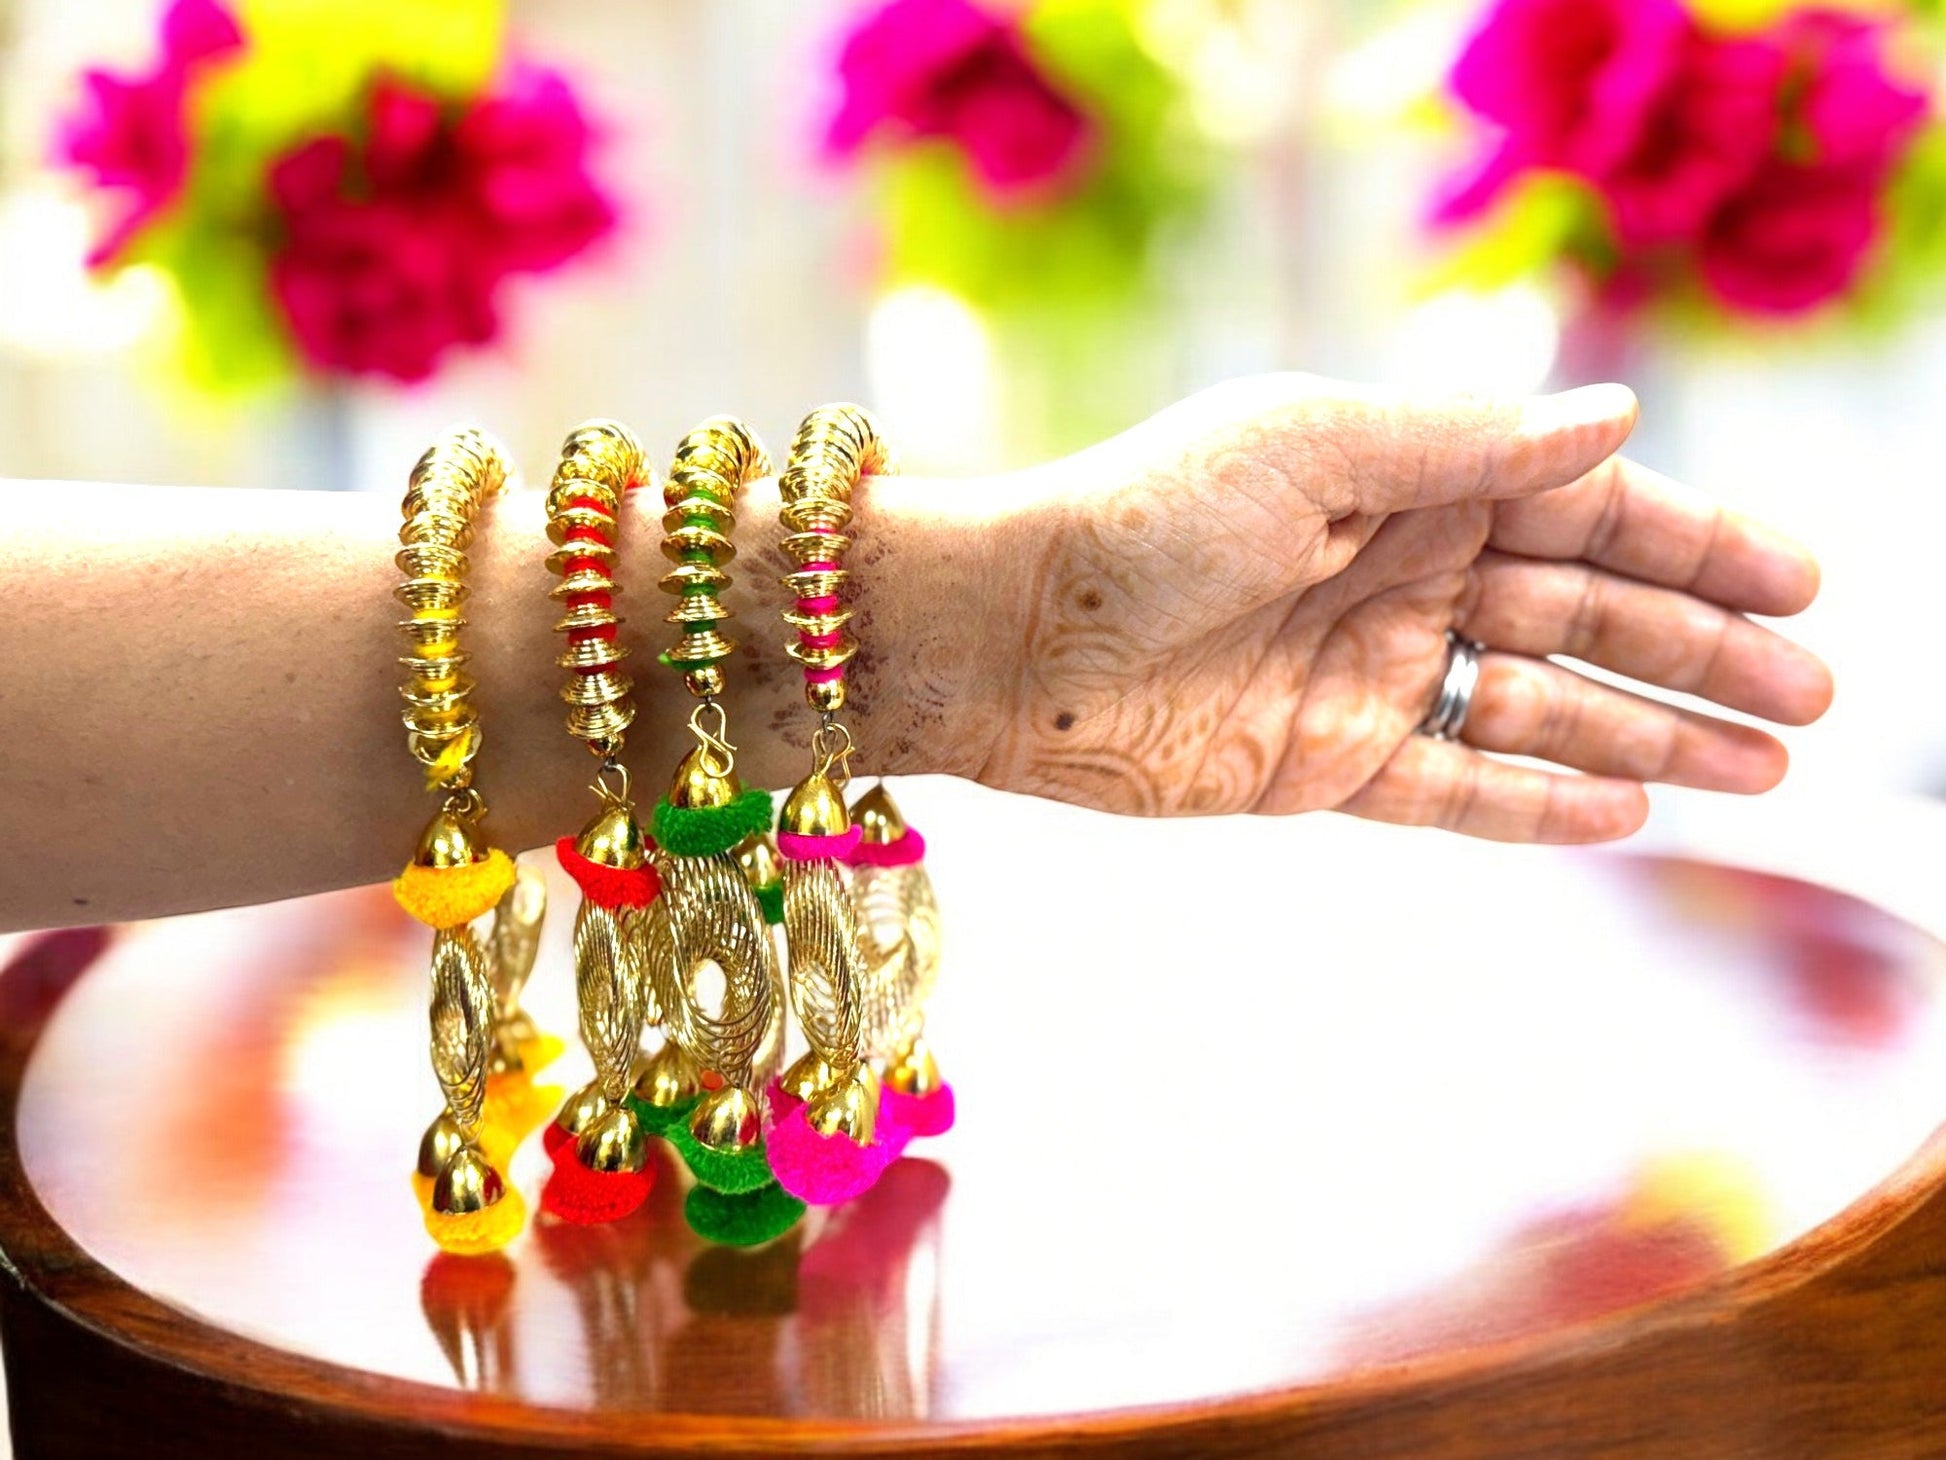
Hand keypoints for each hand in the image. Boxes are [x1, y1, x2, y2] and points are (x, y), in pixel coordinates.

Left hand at [967, 375, 1831, 841]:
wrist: (1014, 637)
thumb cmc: (1149, 517)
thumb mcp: (1316, 449)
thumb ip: (1468, 447)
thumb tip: (1616, 416)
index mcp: (1406, 480)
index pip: (1582, 510)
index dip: (1692, 545)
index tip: (1795, 584)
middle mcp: (1399, 575)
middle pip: (1582, 615)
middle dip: (1697, 652)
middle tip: (1809, 698)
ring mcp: (1367, 675)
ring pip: (1535, 709)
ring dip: (1647, 735)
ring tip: (1761, 770)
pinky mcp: (1324, 765)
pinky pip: (1453, 791)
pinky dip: (1536, 803)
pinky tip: (1629, 812)